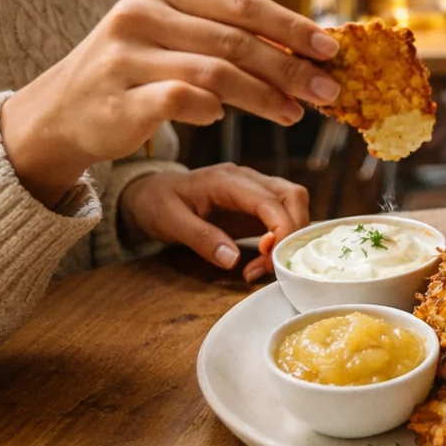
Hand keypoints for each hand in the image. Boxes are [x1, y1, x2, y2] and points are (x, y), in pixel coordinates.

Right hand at [1, 0, 339, 203]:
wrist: (60, 113)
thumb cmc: (133, 72)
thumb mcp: (172, 37)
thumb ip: (225, 35)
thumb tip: (304, 48)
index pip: (240, 3)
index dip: (291, 26)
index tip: (330, 48)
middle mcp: (139, 13)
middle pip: (235, 39)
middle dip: (290, 66)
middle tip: (326, 90)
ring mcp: (124, 55)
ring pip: (216, 72)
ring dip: (264, 95)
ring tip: (293, 112)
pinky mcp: (117, 98)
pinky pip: (181, 100)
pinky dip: (211, 109)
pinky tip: (223, 118)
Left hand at [118, 165, 309, 281]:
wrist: (151, 192)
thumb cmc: (157, 203)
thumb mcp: (169, 222)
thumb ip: (201, 238)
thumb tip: (232, 260)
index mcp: (227, 181)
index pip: (270, 200)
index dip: (281, 230)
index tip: (271, 260)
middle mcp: (248, 179)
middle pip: (293, 196)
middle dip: (293, 233)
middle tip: (270, 267)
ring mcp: (255, 189)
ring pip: (295, 204)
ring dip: (291, 236)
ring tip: (265, 266)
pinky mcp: (257, 204)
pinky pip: (284, 216)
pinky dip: (282, 238)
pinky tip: (262, 260)